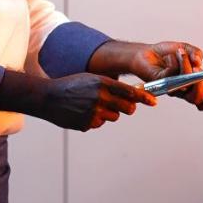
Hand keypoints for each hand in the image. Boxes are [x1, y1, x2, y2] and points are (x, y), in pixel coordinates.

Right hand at [39, 72, 157, 130]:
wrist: (48, 97)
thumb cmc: (71, 85)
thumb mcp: (91, 79)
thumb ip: (110, 86)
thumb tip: (131, 96)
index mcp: (102, 83)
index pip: (130, 92)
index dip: (144, 98)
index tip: (154, 102)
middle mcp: (100, 97)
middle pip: (127, 108)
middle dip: (127, 108)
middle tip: (121, 106)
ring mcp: (94, 112)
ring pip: (113, 117)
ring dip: (108, 113)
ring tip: (91, 106)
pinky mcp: (87, 124)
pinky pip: (99, 124)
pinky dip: (94, 120)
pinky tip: (82, 113)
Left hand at [93, 41, 202, 111]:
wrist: (147, 52)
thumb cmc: (166, 53)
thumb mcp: (186, 49)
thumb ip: (196, 53)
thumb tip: (199, 61)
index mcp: (192, 85)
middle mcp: (182, 90)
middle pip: (196, 98)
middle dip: (200, 84)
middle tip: (197, 68)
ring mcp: (171, 88)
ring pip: (185, 84)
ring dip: (186, 66)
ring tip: (181, 52)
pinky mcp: (160, 82)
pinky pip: (172, 74)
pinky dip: (174, 61)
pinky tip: (170, 56)